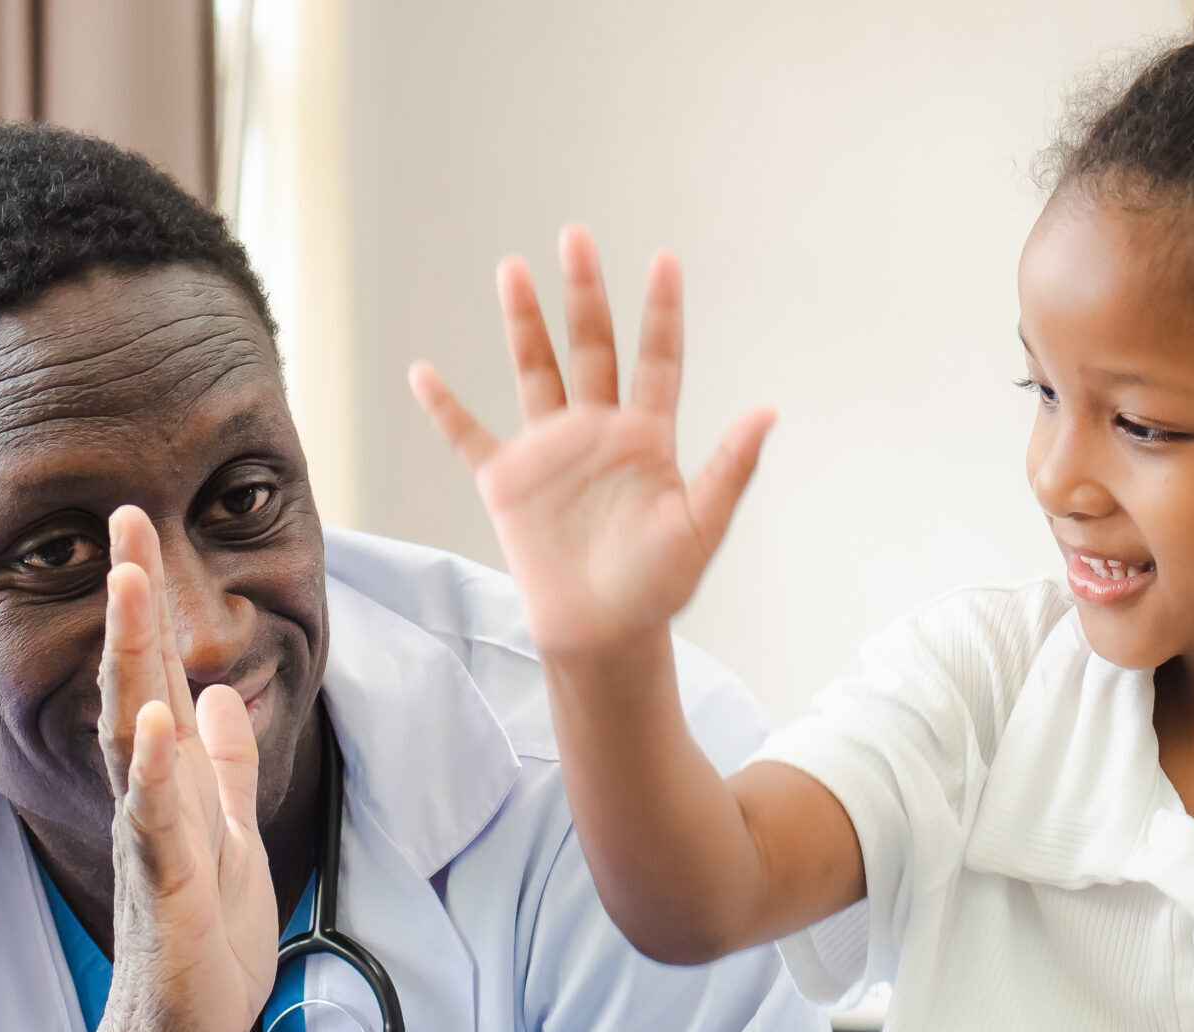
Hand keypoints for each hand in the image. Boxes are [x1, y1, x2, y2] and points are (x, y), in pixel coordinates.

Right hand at [67, 506, 278, 1031]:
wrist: (186, 1025)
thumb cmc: (204, 929)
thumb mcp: (230, 826)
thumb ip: (225, 763)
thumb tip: (216, 696)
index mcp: (167, 776)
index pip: (150, 670)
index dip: (144, 599)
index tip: (133, 524)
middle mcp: (147, 794)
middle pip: (131, 681)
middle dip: (128, 602)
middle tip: (121, 524)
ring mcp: (151, 837)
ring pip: (133, 736)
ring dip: (130, 661)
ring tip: (127, 589)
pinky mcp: (168, 887)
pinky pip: (156, 822)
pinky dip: (155, 772)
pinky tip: (158, 721)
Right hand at [408, 225, 774, 653]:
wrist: (603, 635)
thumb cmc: (658, 587)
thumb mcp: (700, 528)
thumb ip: (730, 469)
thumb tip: (770, 412)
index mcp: (647, 438)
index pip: (657, 359)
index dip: (661, 311)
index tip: (665, 260)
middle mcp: (597, 432)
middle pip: (590, 347)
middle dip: (583, 292)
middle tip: (576, 235)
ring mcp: (549, 453)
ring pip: (533, 371)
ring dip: (523, 322)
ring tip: (512, 268)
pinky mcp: (507, 483)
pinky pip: (469, 437)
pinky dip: (445, 408)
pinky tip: (423, 373)